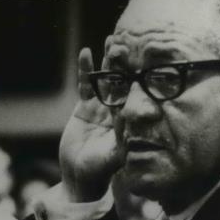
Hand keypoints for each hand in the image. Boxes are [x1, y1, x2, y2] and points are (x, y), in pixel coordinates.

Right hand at [58, 48, 123, 201]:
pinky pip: (85, 86)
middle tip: (126, 42)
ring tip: (111, 40)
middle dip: (123, 63)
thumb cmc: (97, 172)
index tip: (140, 59)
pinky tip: (85, 53)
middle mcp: (117, 111)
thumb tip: (132, 132)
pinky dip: (85, 70)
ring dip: (107, 62)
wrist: (78, 178)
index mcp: (127, 120)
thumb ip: (121, 145)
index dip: (135, 77)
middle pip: (122, 82)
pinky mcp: (84, 108)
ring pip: (105, 80)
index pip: (133, 94)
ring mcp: (101, 108)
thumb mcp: (111, 159)